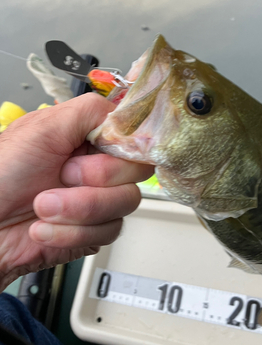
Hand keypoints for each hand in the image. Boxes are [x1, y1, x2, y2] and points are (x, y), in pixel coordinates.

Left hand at [0, 93, 153, 291]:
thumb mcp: (41, 128)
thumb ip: (89, 112)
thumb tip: (126, 114)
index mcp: (88, 138)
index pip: (133, 136)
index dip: (121, 148)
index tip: (94, 155)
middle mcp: (97, 167)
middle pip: (136, 170)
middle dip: (96, 179)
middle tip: (63, 176)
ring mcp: (98, 199)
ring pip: (126, 202)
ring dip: (80, 208)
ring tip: (44, 207)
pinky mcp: (94, 230)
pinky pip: (109, 231)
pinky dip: (71, 232)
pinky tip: (45, 228)